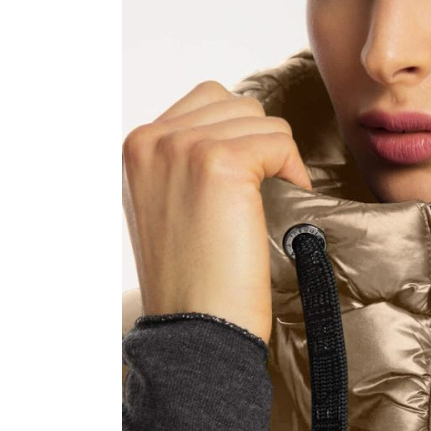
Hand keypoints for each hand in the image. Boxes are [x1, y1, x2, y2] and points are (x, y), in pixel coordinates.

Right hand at [122, 81, 311, 344]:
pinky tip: (289, 202)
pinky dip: (295, 171)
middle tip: (268, 194)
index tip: (248, 185)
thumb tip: (235, 140)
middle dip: (262, 146)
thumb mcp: (168, 209)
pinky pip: (280, 142)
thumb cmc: (192, 282)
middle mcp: (152, 139)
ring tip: (274, 203)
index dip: (241, 139)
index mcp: (136, 147)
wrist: (196, 329)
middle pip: (236, 105)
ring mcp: (183, 147)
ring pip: (261, 121)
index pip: (206, 102)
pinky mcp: (221, 163)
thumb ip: (185, 166)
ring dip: (279, 159)